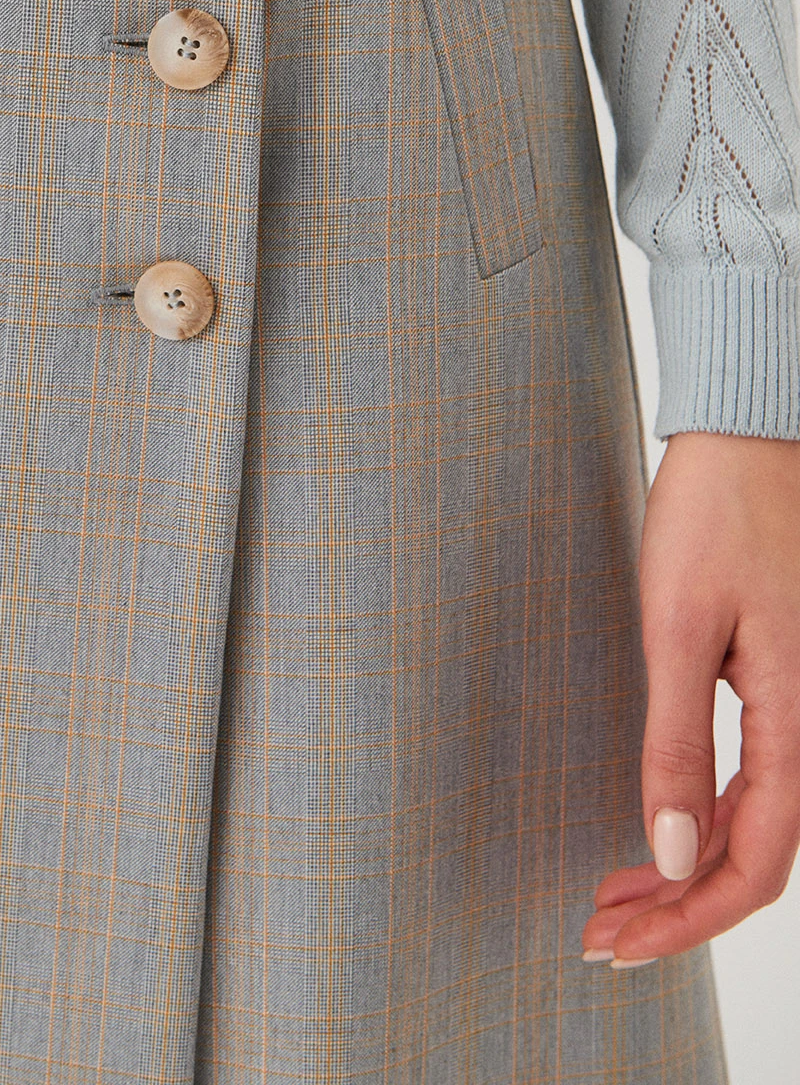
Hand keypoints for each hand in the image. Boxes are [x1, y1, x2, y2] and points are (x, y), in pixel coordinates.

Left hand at [581, 430, 799, 967]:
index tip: (620, 943)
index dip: (690, 917)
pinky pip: (757, 781)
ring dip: (690, 869)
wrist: (744, 440)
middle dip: (682, 908)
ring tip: (616, 895)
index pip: (757, 861)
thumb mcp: (677, 627)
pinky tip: (661, 830)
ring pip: (758, 824)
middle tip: (603, 935)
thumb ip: (676, 744)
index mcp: (799, 719)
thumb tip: (672, 854)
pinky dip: (705, 818)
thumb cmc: (715, 514)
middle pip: (759, 857)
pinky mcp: (783, 685)